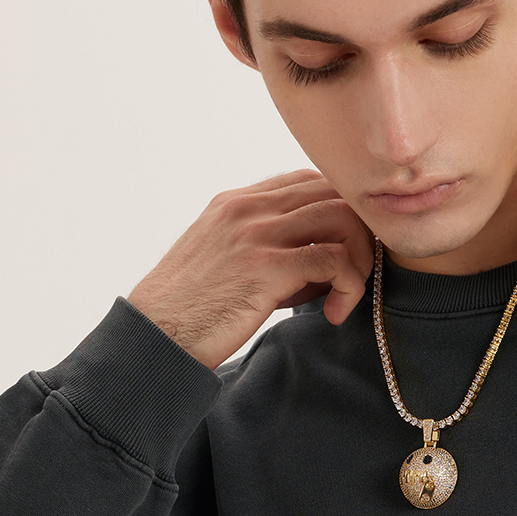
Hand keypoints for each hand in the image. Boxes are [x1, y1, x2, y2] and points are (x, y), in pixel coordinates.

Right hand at [127, 169, 373, 368]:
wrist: (155, 335)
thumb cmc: (190, 310)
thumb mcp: (224, 262)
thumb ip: (267, 249)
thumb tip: (324, 263)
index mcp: (237, 203)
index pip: (310, 180)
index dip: (341, 212)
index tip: (344, 253)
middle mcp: (247, 208)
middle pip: (333, 191)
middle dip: (360, 233)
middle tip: (355, 275)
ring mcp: (256, 234)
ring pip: (342, 218)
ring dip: (360, 259)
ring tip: (347, 295)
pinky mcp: (265, 267)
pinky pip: (334, 260)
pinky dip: (349, 286)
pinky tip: (334, 313)